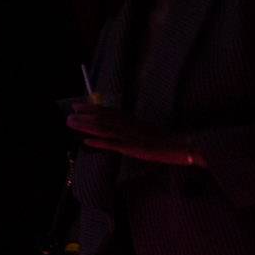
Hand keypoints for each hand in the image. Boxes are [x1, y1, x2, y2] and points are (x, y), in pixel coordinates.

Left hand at [67, 101, 200, 165]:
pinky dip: (99, 143)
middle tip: (70, 111)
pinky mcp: (134, 149)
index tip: (78, 105)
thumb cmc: (167, 140)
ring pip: (104, 129)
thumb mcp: (146, 130)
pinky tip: (85, 142)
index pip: (109, 111)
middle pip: (104, 118)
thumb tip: (116, 124)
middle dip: (85, 115)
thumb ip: (132, 126)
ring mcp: (131, 137)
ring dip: (86, 126)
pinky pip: (113, 145)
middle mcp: (130, 126)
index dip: (92, 108)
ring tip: (71, 123)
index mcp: (133, 120)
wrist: (185, 145)